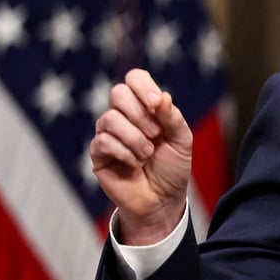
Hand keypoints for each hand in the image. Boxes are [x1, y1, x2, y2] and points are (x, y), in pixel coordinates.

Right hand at [90, 68, 191, 244]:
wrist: (163, 200)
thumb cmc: (173, 167)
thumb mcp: (181, 139)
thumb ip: (172, 117)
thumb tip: (161, 95)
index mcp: (145, 106)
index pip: (135, 78)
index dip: (143, 87)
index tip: (156, 104)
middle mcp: (124, 115)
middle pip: (118, 92)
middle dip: (139, 113)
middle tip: (155, 135)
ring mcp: (108, 133)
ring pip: (109, 118)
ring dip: (134, 137)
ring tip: (147, 154)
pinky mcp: (98, 154)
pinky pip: (103, 141)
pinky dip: (124, 152)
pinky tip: (135, 164)